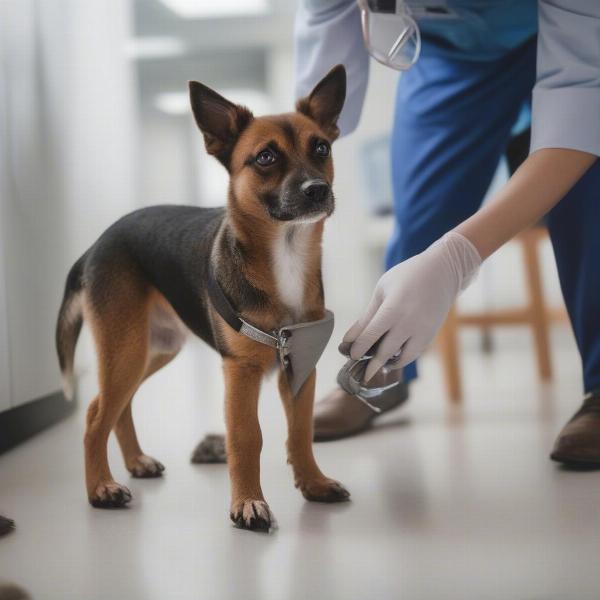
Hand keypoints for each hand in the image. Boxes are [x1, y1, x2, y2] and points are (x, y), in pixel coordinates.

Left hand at [343, 231, 480, 381]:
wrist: (442, 272)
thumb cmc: (406, 277)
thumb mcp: (382, 290)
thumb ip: (367, 316)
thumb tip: (350, 339)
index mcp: (393, 308)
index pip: (370, 336)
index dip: (358, 349)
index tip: (350, 355)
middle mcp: (408, 323)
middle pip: (384, 352)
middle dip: (370, 364)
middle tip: (359, 370)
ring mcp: (422, 331)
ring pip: (402, 359)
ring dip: (386, 364)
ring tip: (375, 367)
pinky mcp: (431, 335)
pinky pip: (414, 354)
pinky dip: (401, 359)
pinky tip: (391, 359)